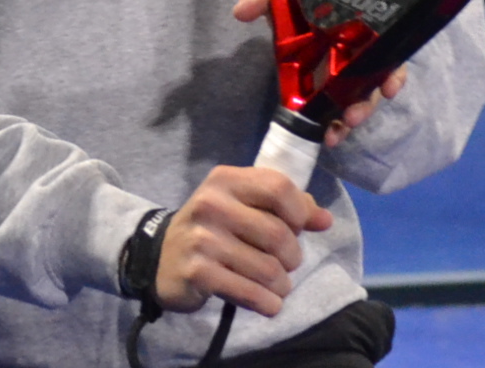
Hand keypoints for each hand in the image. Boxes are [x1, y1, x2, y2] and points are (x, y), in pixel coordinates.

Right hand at [154, 164, 330, 316]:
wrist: (160, 257)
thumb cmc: (213, 228)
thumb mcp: (243, 206)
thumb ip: (285, 207)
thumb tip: (324, 220)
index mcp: (225, 179)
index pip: (279, 187)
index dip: (299, 212)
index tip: (297, 229)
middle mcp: (211, 203)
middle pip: (278, 233)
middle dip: (292, 257)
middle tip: (285, 265)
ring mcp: (202, 238)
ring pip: (268, 269)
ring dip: (281, 285)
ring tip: (276, 286)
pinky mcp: (198, 272)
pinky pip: (250, 293)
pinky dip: (267, 304)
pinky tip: (267, 304)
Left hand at [232, 0, 408, 148]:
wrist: (283, 12)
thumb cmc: (290, 3)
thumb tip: (242, 10)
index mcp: (355, 27)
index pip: (387, 50)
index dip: (393, 70)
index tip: (390, 87)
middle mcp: (358, 52)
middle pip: (375, 82)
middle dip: (368, 103)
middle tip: (353, 117)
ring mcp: (346, 74)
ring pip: (361, 99)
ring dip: (353, 117)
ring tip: (338, 133)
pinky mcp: (332, 92)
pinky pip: (344, 111)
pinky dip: (341, 126)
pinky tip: (333, 137)